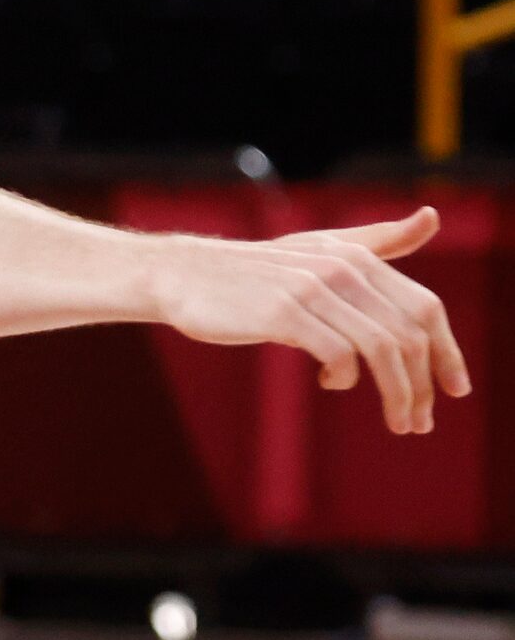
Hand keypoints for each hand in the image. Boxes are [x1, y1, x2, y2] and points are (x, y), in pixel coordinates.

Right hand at [154, 206, 464, 433]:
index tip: (454, 390)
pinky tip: (331, 382)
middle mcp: (342, 268)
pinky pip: (336, 353)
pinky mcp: (282, 314)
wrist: (185, 275)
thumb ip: (378, 240)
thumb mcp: (319, 250)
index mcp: (358, 256)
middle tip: (419, 422)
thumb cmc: (253, 270)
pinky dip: (343, 376)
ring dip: (395, 392)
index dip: (447, 351)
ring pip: (379, 348)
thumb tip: (431, 218)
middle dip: (422, 384)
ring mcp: (312, 290)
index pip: (424, 307)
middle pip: (407, 333)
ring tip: (396, 420)